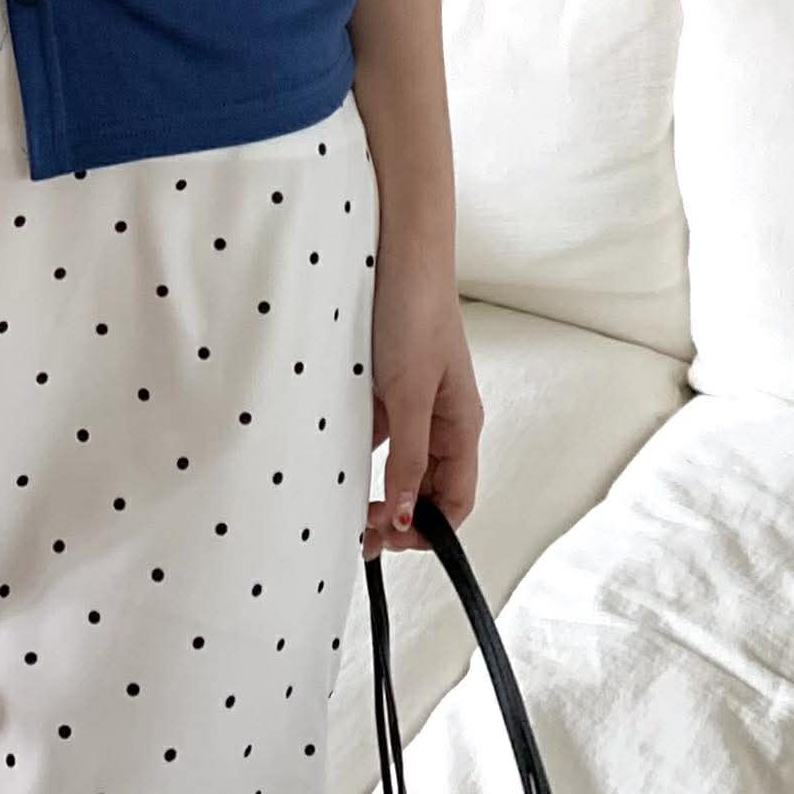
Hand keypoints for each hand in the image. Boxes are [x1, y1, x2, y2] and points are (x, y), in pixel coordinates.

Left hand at [362, 231, 482, 558]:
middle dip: (399, 518)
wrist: (396, 251)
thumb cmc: (414, 312)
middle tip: (357, 534)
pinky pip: (373, 433)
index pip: (456, 501)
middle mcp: (440, 419)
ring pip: (397, 464)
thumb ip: (410, 455)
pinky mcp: (382, 385)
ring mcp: (410, 403)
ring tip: (342, 507)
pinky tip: (332, 462)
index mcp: (461, 424)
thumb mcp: (410, 391)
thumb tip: (410, 520)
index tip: (388, 543)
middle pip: (427, 490)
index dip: (429, 532)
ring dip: (376, 488)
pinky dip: (355, 452)